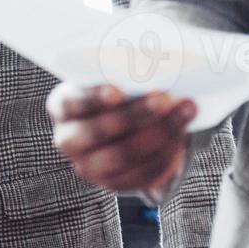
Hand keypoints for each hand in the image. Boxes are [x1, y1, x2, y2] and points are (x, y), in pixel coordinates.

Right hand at [47, 84, 195, 202]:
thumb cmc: (116, 90)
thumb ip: (122, 73)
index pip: (71, 102)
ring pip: (124, 155)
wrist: (119, 126)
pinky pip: (142, 172)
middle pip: (99, 131)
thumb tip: (154, 64)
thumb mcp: (111, 78)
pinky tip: (182, 132)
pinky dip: (166, 152)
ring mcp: (89, 166)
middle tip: (164, 98)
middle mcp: (69, 139)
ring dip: (160, 132)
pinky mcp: (114, 183)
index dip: (93, 98)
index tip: (118, 91)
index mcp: (62, 106)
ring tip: (185, 110)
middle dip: (134, 114)